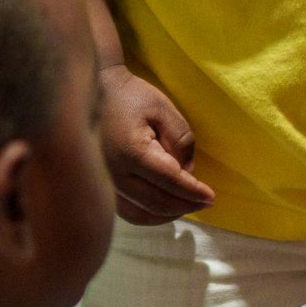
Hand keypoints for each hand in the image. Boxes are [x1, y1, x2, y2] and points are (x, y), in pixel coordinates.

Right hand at [97, 65, 213, 225]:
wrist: (95, 91)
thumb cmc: (130, 96)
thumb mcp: (163, 108)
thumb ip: (180, 139)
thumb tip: (187, 171)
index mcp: (132, 152)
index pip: (170, 181)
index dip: (193, 192)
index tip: (211, 197)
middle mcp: (115, 174)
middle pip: (157, 203)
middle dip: (185, 205)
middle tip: (205, 203)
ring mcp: (105, 183)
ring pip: (140, 215)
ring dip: (167, 215)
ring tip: (186, 206)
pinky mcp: (101, 185)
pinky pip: (126, 212)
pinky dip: (148, 215)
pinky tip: (162, 208)